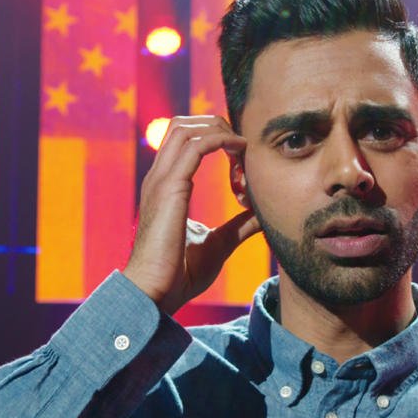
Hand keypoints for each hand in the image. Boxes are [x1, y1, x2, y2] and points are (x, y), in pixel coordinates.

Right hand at [122, 115, 262, 313]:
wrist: (155, 292)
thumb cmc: (179, 274)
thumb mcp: (219, 244)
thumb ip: (239, 226)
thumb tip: (263, 215)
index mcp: (166, 187)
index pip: (184, 141)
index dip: (215, 139)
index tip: (242, 159)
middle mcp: (160, 177)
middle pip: (183, 125)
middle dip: (216, 126)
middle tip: (244, 147)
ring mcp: (161, 180)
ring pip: (186, 128)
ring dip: (219, 130)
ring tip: (243, 148)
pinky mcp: (170, 188)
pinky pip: (196, 146)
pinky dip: (221, 141)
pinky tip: (241, 152)